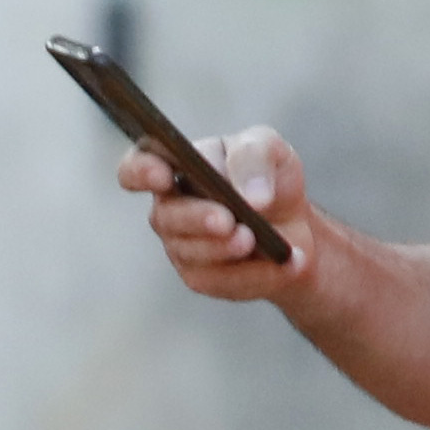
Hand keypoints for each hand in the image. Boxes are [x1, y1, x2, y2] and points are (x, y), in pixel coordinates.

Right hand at [123, 124, 316, 299]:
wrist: (294, 224)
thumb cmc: (268, 178)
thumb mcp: (269, 148)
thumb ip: (253, 157)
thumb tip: (251, 197)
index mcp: (175, 167)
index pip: (136, 169)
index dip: (140, 173)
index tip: (162, 176)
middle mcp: (170, 209)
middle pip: (166, 217)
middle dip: (198, 218)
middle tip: (229, 220)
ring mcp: (182, 247)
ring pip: (194, 252)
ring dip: (228, 248)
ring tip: (258, 239)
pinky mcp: (204, 278)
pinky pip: (226, 281)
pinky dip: (262, 271)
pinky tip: (289, 261)